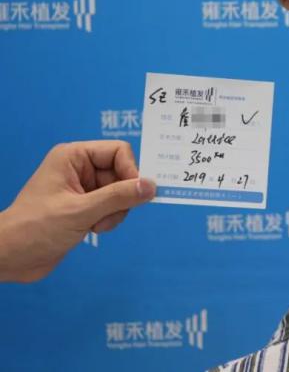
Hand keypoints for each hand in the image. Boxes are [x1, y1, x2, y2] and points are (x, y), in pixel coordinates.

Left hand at [0, 141, 155, 282]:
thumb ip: (119, 196)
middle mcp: (79, 168)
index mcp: (74, 156)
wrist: (11, 258)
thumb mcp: (81, 211)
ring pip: (120, 192)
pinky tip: (93, 229)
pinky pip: (112, 206)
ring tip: (96, 225)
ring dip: (115, 212)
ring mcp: (83, 187)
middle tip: (107, 215)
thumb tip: (152, 186)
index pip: (118, 151)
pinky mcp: (85, 206)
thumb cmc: (37, 228)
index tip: (134, 194)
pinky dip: (109, 219)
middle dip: (121, 197)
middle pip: (122, 173)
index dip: (131, 171)